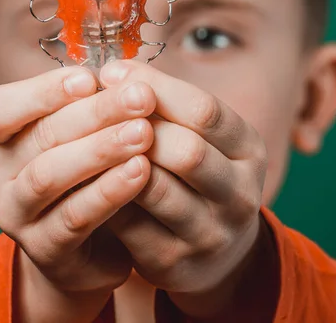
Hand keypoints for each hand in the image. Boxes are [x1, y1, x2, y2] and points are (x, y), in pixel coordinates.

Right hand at [0, 66, 155, 321]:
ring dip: (100, 150)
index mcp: (3, 138)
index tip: (91, 77)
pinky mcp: (43, 249)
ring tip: (144, 134)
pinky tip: (141, 172)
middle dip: (95, 113)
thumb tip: (126, 72)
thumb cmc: (90, 178)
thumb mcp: (86, 137)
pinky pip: (74, 217)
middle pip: (40, 136)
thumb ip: (93, 107)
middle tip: (141, 98)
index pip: (1, 107)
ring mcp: (15, 215)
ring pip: (49, 175)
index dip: (43, 90)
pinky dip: (109, 191)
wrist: (93, 249)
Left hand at [100, 61, 270, 316]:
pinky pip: (130, 224)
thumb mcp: (206, 141)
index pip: (206, 111)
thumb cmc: (201, 178)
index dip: (156, 88)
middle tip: (98, 109)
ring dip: (116, 161)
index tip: (112, 72)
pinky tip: (86, 176)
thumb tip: (117, 74)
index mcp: (250, 151)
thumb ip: (173, 110)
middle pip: (186, 151)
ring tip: (86, 138)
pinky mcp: (175, 263)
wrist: (217, 251)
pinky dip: (103, 196)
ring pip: (155, 190)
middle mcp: (240, 194)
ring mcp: (211, 234)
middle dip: (137, 126)